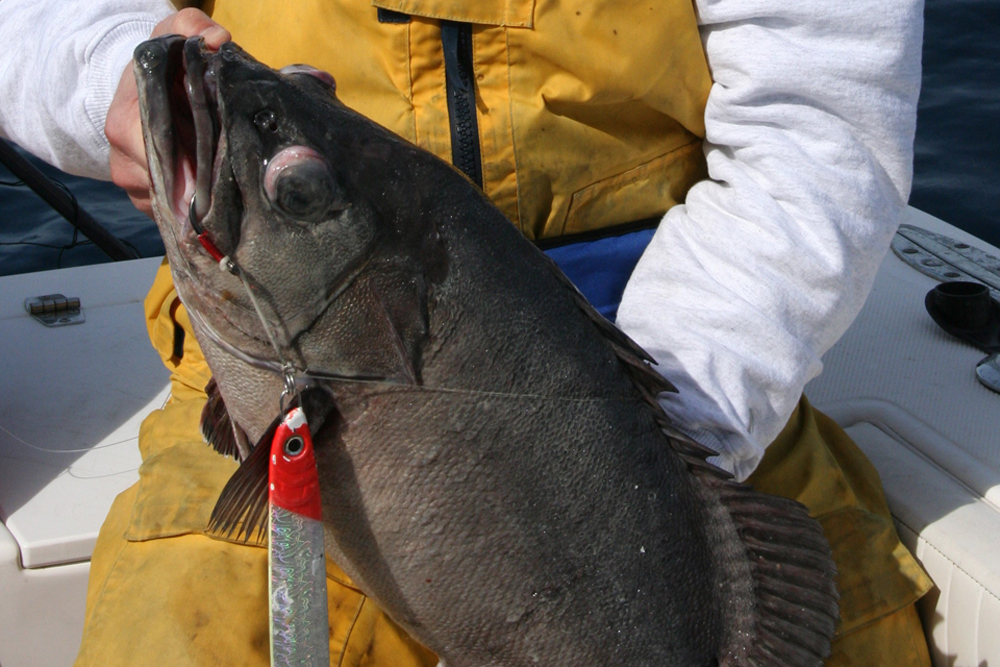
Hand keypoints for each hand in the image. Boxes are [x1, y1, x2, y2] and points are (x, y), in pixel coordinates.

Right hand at [106, 8, 229, 215]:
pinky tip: (218, 197)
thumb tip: (218, 40)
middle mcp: (123, 158)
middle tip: (240, 180)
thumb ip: (192, 27)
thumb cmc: (160, 65)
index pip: (161, 152)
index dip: (195, 159)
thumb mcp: (172, 34)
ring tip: (232, 186)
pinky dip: (196, 208)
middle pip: (172, 184)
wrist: (139, 90)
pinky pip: (174, 215)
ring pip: (174, 204)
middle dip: (206, 182)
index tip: (224, 159)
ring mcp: (133, 184)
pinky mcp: (145, 202)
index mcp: (124, 123)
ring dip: (203, 197)